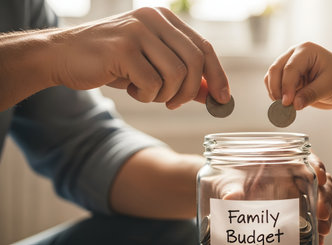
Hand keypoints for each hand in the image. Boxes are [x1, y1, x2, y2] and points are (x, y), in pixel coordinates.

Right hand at [0, 7, 229, 109]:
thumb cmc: (111, 62)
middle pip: (195, 62)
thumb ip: (182, 76)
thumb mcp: (151, 66)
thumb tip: (213, 94)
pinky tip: (131, 89)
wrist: (63, 55)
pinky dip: (146, 96)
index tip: (224, 99)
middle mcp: (154, 19)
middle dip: (190, 91)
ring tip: (145, 92)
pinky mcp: (123, 48)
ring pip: (177, 75)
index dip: (217, 75)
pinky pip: (153, 84)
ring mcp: (138, 31)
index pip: (204, 47)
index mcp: (164, 18)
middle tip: (174, 103)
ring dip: (164, 94)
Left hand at [204, 153, 331, 244]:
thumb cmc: (224, 179)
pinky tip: (317, 239)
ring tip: (323, 231)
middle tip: (322, 214)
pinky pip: (311, 216)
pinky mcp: (292, 209)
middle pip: (317, 180)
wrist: (217, 194)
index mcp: (277, 160)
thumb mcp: (225, 181)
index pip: (304, 157)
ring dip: (325, 214)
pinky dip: (316, 228)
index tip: (320, 175)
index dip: (316, 165)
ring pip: (319, 198)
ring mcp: (293, 192)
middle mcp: (289, 175)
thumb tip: (230, 198)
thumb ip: (230, 188)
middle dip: (325, 196)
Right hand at [264, 41, 331, 141]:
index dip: (286, 86)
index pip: (290, 68)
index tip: (287, 103)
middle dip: (277, 89)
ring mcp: (289, 65)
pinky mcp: (287, 77)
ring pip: (271, 77)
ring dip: (274, 92)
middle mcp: (294, 55)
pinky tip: (285, 105)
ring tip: (284, 107)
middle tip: (283, 106)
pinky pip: (274, 85)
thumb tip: (294, 104)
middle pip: (276, 70)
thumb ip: (310, 94)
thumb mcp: (329, 87)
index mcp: (306, 51)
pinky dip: (276, 95)